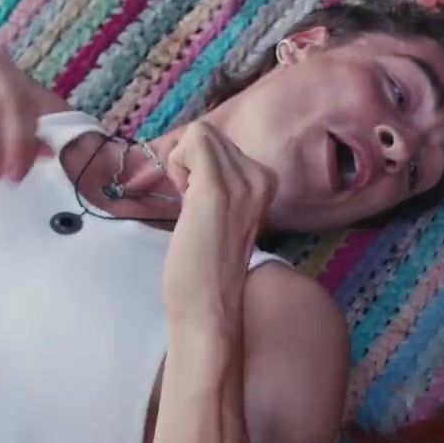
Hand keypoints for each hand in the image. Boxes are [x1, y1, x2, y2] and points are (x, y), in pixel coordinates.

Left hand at [160, 121, 276, 325]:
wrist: (210, 308)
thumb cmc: (208, 269)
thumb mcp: (224, 215)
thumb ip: (219, 184)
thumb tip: (191, 153)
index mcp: (266, 183)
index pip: (222, 143)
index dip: (199, 166)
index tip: (200, 202)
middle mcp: (261, 178)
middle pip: (210, 134)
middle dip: (189, 162)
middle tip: (192, 203)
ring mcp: (242, 183)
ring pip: (200, 134)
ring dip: (182, 164)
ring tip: (189, 204)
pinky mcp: (216, 190)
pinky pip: (192, 143)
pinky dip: (177, 165)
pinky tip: (183, 199)